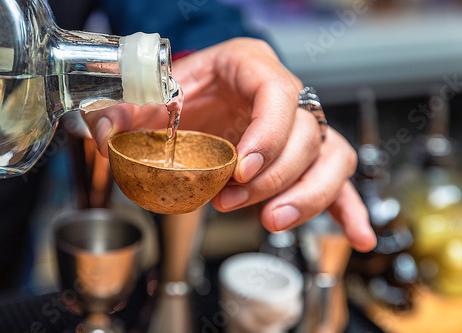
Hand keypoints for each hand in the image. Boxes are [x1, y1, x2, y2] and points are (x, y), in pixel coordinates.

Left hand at [82, 38, 375, 251]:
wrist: (196, 99)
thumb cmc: (183, 91)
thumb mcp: (149, 94)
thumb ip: (124, 111)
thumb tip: (105, 136)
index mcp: (251, 67)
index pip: (278, 93)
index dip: (268, 134)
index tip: (242, 168)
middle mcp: (284, 95)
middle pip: (305, 134)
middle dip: (272, 176)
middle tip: (230, 198)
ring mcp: (298, 128)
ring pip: (331, 157)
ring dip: (308, 195)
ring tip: (271, 219)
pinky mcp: (304, 158)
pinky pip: (338, 181)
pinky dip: (347, 208)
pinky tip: (356, 234)